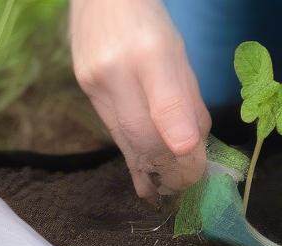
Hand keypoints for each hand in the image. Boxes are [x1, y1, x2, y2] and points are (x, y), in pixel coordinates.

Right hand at [70, 0, 209, 200]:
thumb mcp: (176, 49)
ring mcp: (94, 84)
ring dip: (149, 169)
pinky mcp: (85, 92)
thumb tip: (193, 144)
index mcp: (149, 50)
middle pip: (143, 134)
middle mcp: (116, 69)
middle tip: (186, 184)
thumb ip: (185, 96)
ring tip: (166, 190)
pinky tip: (143, 180)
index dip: (182, 142)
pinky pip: (115, 134)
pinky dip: (133, 159)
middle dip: (168, 165)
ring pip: (126, 140)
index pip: (167, 105)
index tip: (196, 167)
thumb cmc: (146, 18)